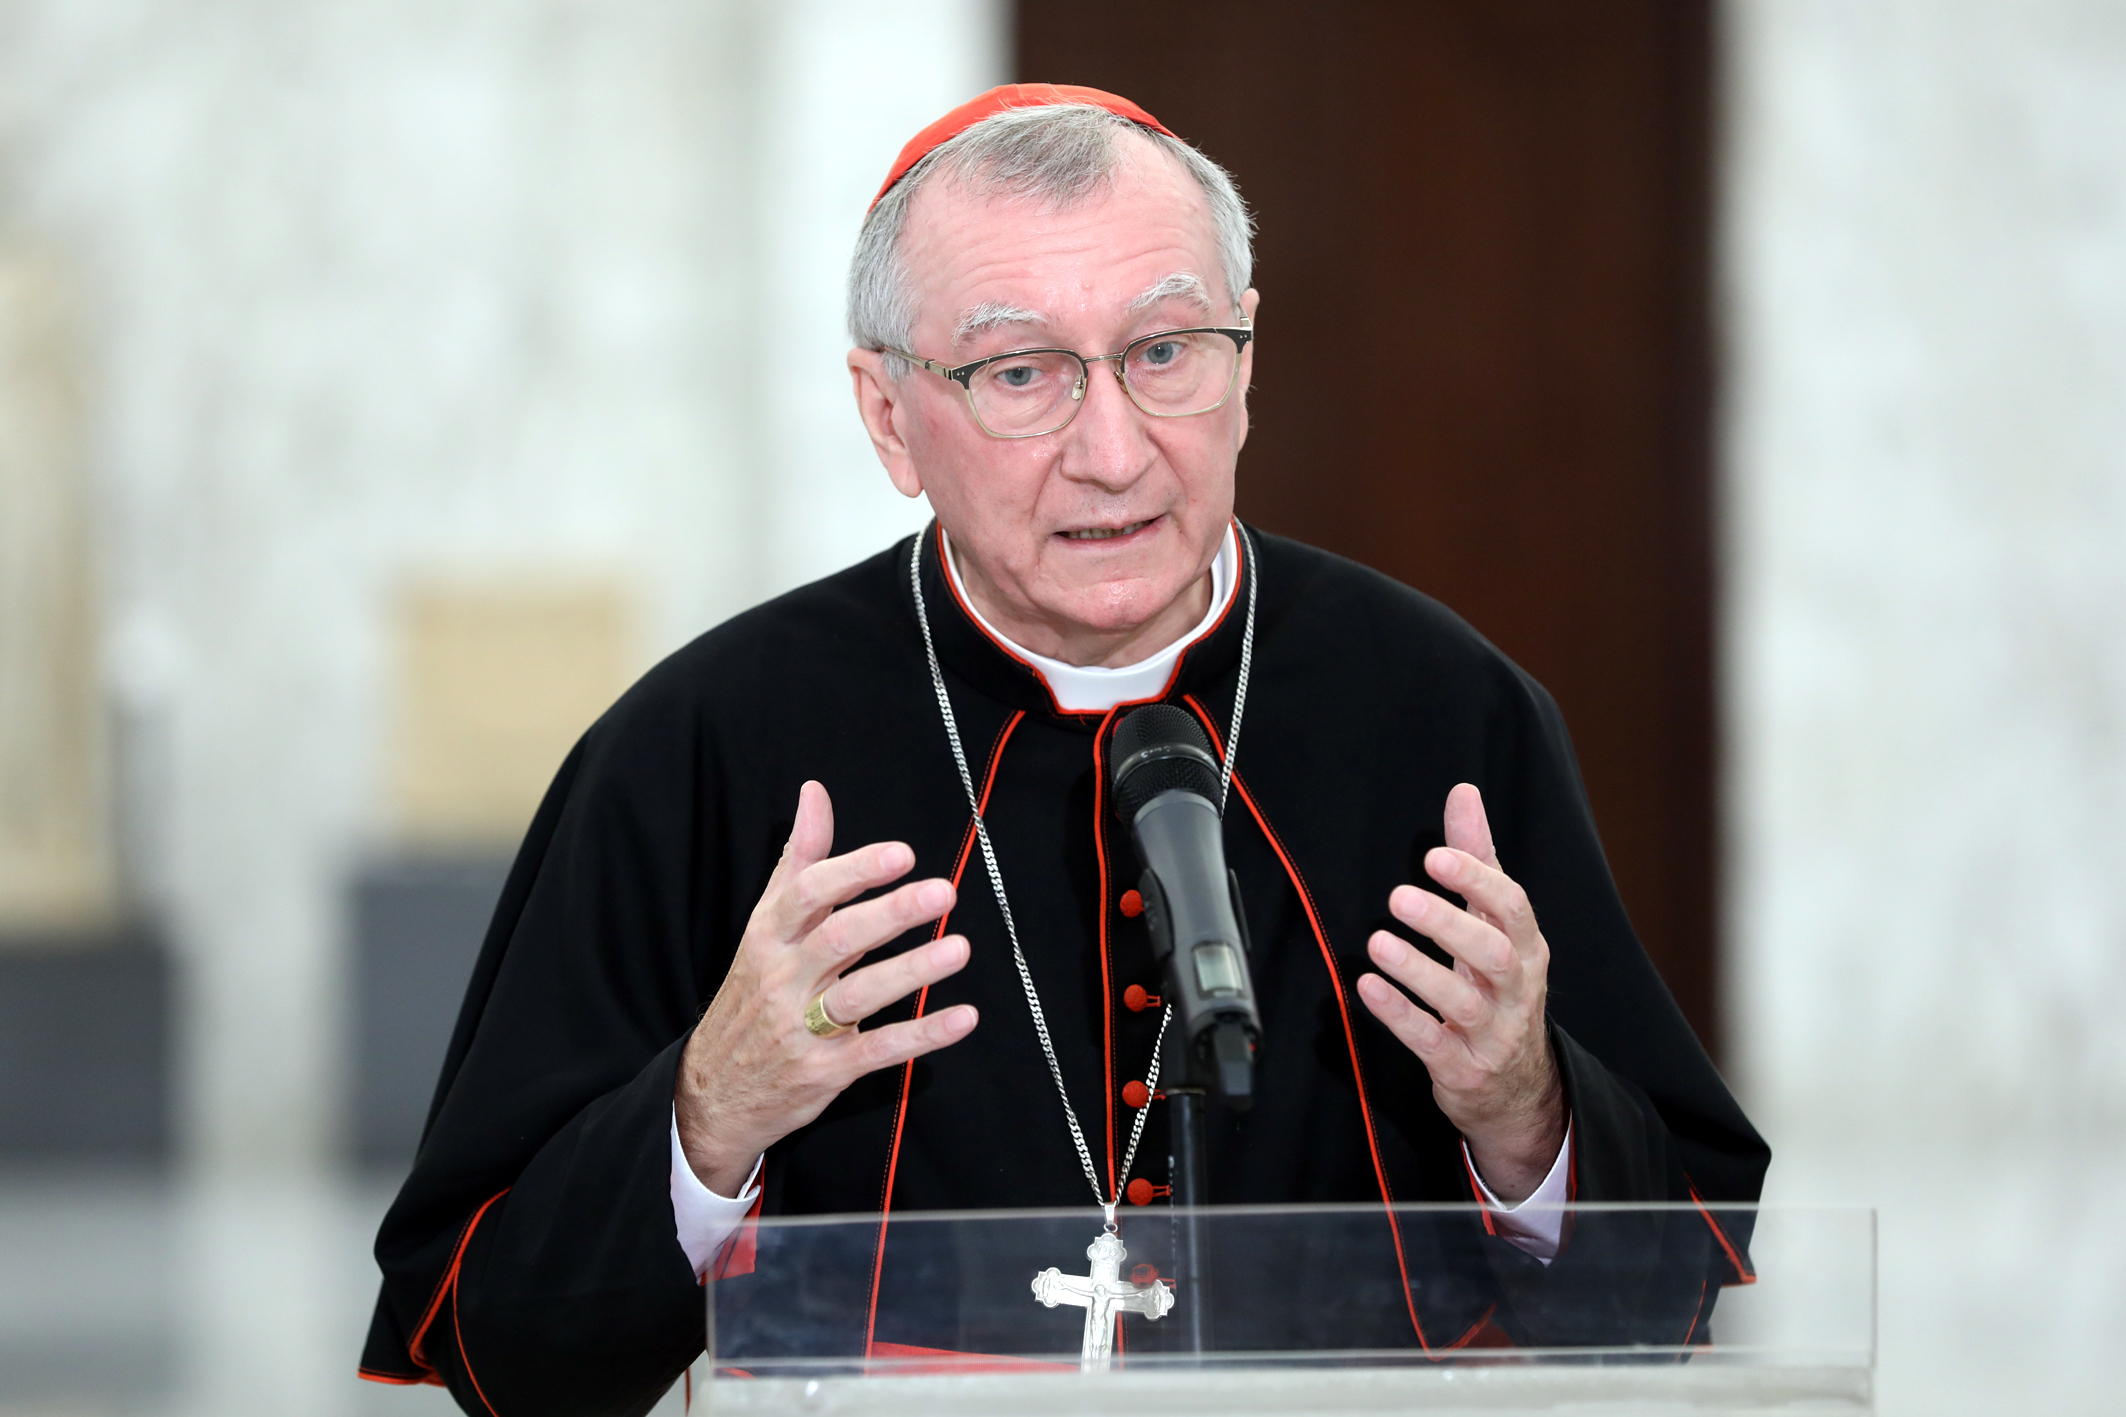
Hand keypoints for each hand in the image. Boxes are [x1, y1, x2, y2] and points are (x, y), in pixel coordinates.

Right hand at [675, 781, 977, 1194]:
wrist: (710, 1092)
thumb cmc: (751, 995)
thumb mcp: (764, 926)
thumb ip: (797, 861)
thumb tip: (815, 792)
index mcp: (769, 937)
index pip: (808, 895)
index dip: (854, 871)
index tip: (900, 854)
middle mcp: (783, 979)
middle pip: (839, 940)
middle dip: (892, 913)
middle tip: (942, 891)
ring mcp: (802, 1029)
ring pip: (860, 995)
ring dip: (913, 970)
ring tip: (959, 948)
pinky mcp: (825, 1072)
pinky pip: (877, 1050)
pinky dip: (922, 1035)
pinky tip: (962, 1016)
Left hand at [1355, 784, 1565, 1201]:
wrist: (1517, 1086)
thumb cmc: (1499, 987)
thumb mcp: (1494, 925)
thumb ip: (1478, 859)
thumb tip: (1464, 793)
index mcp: (1525, 946)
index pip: (1511, 907)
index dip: (1476, 880)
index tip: (1436, 856)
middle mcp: (1515, 988)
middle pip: (1494, 953)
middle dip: (1449, 924)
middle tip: (1400, 898)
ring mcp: (1492, 1031)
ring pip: (1461, 1001)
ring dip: (1418, 971)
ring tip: (1379, 943)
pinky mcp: (1462, 1067)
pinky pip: (1431, 1041)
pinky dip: (1400, 1015)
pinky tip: (1368, 988)